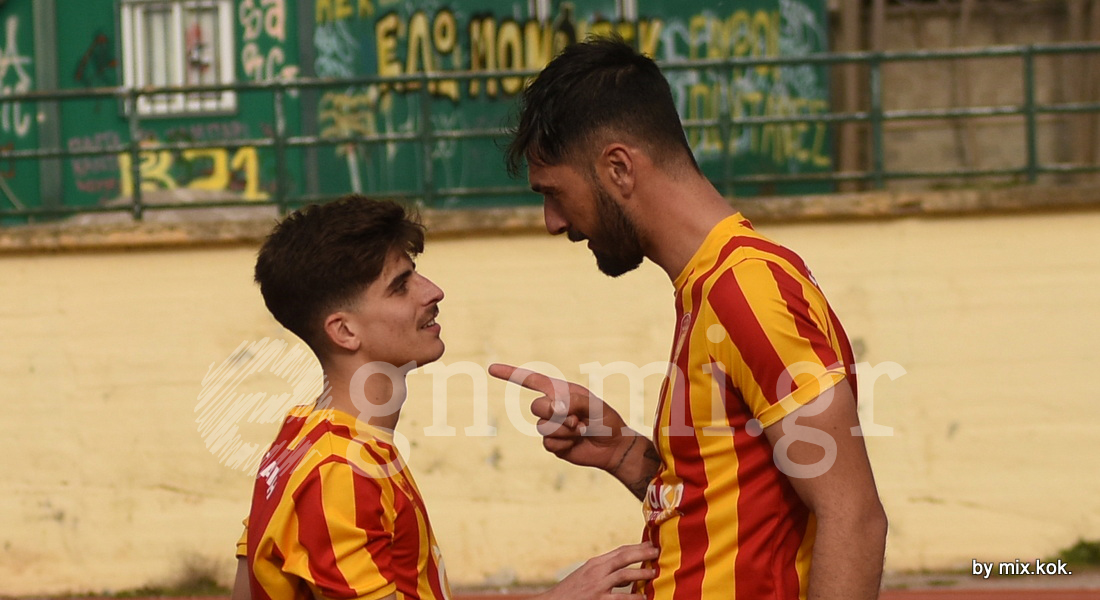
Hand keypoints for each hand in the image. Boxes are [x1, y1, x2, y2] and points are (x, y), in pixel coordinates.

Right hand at [488, 363, 636, 472]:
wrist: (612, 446)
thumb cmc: (605, 420)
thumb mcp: (593, 405)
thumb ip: (572, 401)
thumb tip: (552, 407)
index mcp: (559, 391)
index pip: (530, 380)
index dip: (510, 374)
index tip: (490, 369)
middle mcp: (552, 407)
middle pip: (535, 407)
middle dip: (555, 414)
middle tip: (576, 419)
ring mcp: (551, 426)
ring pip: (543, 427)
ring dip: (565, 431)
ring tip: (581, 430)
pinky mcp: (553, 444)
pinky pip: (548, 444)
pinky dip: (564, 444)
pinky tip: (576, 443)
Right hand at [537, 542, 658, 599]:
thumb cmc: (571, 591)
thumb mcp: (586, 575)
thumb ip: (605, 571)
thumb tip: (626, 570)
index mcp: (595, 563)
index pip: (619, 551)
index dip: (637, 547)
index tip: (651, 544)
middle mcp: (597, 571)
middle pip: (623, 557)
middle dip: (642, 553)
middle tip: (658, 551)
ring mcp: (597, 586)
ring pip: (624, 575)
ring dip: (641, 573)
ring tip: (654, 573)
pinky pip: (620, 598)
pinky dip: (633, 597)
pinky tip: (643, 597)